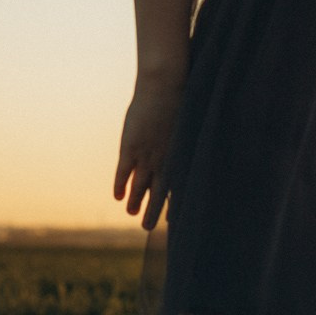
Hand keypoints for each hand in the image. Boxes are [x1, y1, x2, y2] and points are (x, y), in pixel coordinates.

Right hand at [114, 75, 184, 228]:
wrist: (163, 87)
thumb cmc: (180, 99)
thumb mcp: (188, 122)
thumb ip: (187, 137)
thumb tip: (197, 141)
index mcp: (180, 156)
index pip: (177, 187)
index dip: (173, 204)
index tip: (171, 219)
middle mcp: (164, 160)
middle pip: (158, 192)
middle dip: (152, 210)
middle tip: (147, 227)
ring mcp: (146, 155)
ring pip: (140, 186)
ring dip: (135, 202)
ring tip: (132, 215)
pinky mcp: (130, 148)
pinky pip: (124, 172)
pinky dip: (120, 185)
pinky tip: (118, 197)